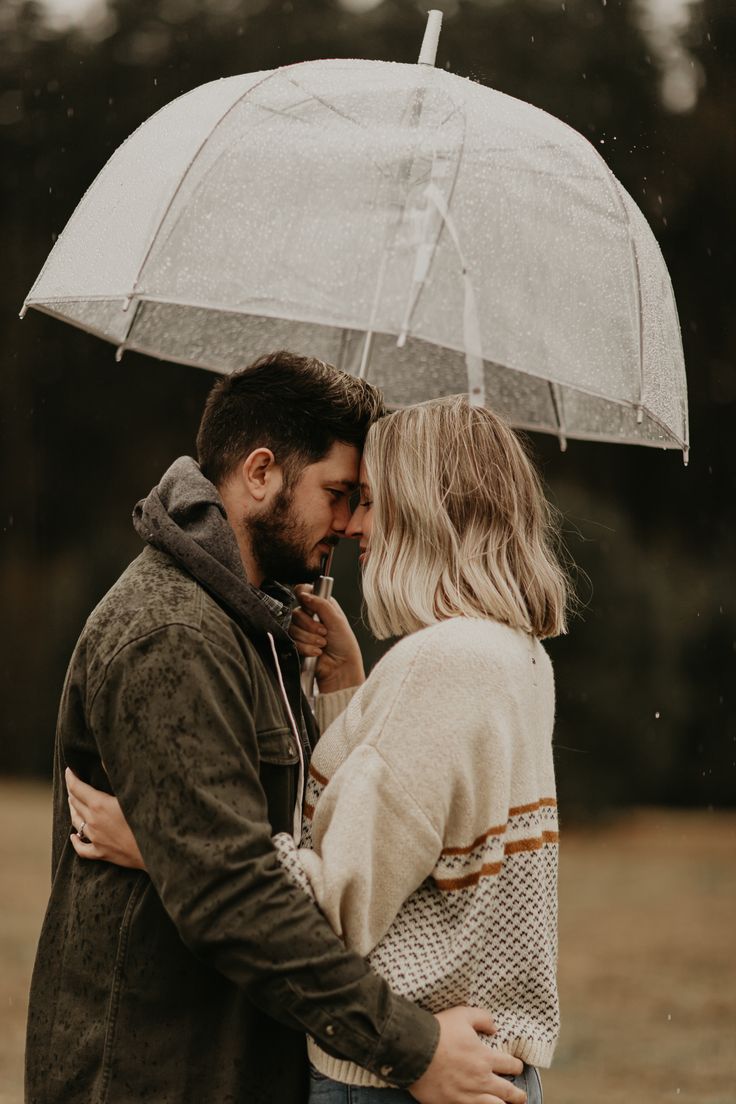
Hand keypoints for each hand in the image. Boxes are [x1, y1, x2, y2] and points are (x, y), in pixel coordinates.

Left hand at [66, 767, 145, 869]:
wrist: (156, 847)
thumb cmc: (149, 816)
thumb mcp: (134, 792)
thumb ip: (116, 775)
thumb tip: (103, 760)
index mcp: (100, 804)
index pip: (77, 788)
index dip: (71, 777)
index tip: (69, 769)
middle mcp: (93, 821)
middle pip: (75, 803)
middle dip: (72, 790)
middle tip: (73, 782)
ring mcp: (96, 839)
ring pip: (76, 822)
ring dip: (73, 809)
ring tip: (73, 801)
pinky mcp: (101, 853)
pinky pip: (82, 848)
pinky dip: (76, 841)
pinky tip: (74, 836)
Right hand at [291, 586, 364, 692]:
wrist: (341, 667)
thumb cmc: (344, 645)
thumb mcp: (337, 620)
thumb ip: (321, 604)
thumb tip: (304, 594)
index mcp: (321, 606)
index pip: (303, 592)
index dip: (302, 594)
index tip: (305, 601)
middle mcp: (310, 617)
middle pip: (296, 613)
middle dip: (310, 625)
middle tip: (324, 632)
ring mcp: (302, 631)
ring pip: (293, 628)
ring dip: (310, 638)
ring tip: (323, 644)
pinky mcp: (297, 645)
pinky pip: (293, 642)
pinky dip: (306, 648)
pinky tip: (317, 652)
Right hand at [409, 1008, 525, 1103]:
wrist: (414, 1049)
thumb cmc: (438, 1032)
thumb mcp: (462, 1014)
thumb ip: (482, 1018)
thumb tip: (494, 1027)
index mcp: (485, 1058)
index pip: (510, 1065)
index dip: (516, 1066)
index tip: (517, 1066)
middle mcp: (480, 1080)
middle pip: (508, 1092)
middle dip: (517, 1095)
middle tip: (520, 1096)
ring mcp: (467, 1096)